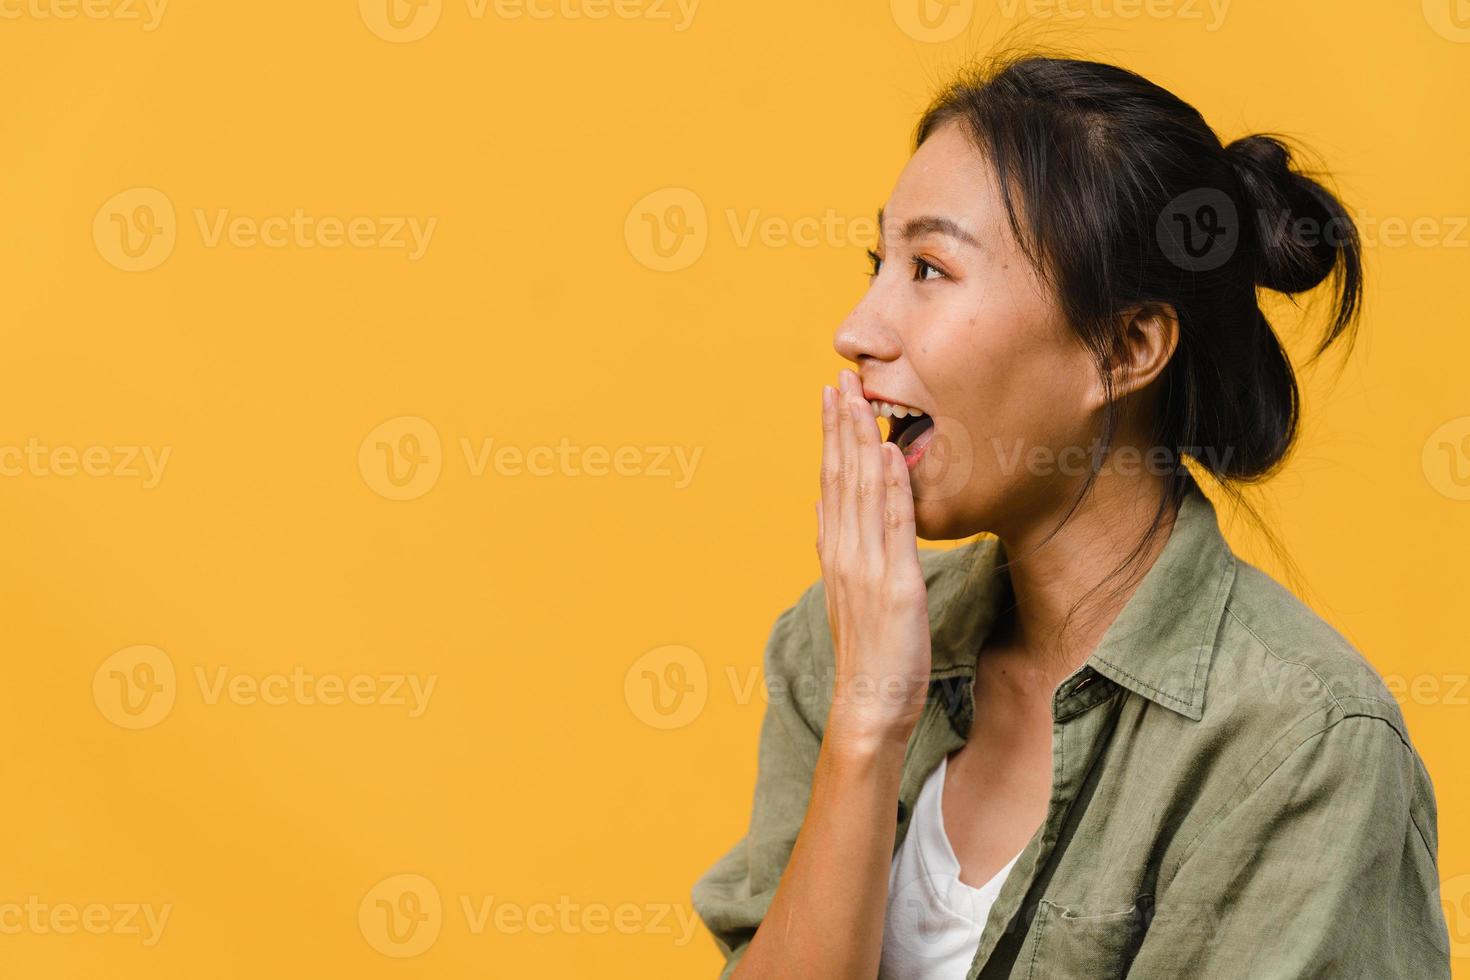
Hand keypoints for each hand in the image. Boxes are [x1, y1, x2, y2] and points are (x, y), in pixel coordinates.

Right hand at [816, 369, 932, 749]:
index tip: (832, 396)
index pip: (831, 479)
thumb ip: (837, 547)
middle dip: (840, 424)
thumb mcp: (849, 592)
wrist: (870, 702)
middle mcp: (845, 552)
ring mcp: (867, 567)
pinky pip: (891, 527)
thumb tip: (823, 509)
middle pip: (840, 475)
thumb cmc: (870, 652)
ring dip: (859, 441)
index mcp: (836, 551)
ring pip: (860, 491)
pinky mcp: (895, 584)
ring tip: (858, 399)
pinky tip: (887, 455)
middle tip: (840, 379)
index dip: (831, 435)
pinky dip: (888, 489)